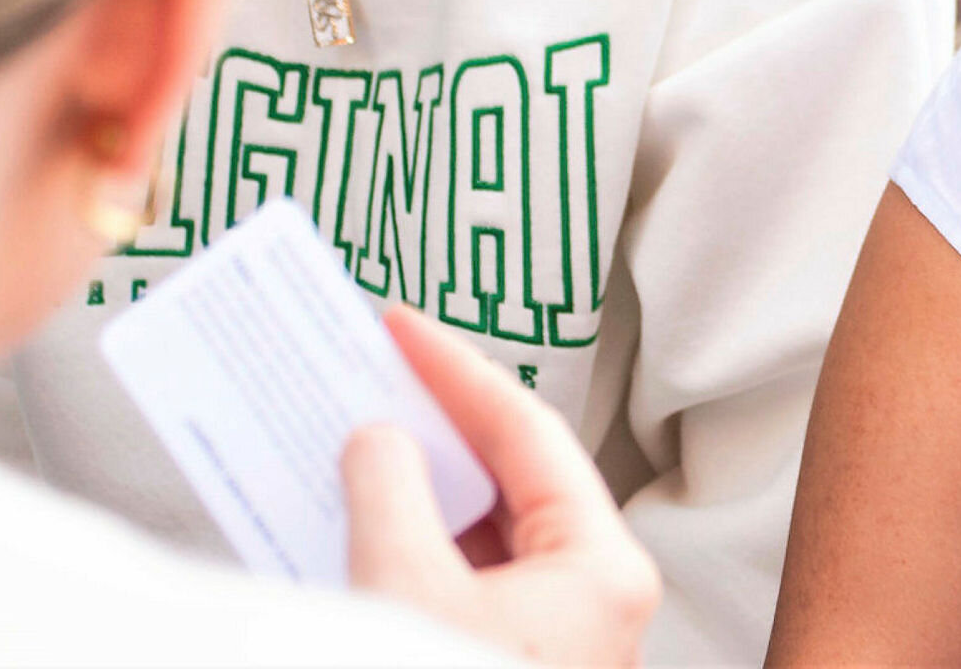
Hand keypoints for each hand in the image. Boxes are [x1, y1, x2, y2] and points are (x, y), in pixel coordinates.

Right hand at [341, 306, 660, 665]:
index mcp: (603, 568)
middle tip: (379, 377)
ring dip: (426, 496)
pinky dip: (425, 555)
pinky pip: (474, 588)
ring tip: (358, 447)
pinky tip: (367, 532)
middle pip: (515, 481)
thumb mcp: (402, 588)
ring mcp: (564, 639)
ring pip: (492, 539)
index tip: (402, 325)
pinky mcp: (521, 662)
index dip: (456, 367)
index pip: (528, 430)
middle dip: (441, 429)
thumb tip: (381, 439)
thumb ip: (389, 491)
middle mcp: (599, 600)